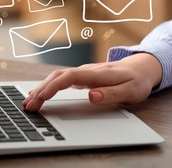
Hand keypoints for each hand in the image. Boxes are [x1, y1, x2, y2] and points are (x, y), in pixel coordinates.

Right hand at [23, 53, 161, 111]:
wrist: (142, 66)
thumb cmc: (137, 80)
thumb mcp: (131, 90)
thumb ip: (111, 93)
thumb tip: (91, 96)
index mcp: (99, 74)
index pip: (71, 76)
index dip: (54, 86)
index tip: (42, 96)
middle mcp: (89, 70)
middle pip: (59, 76)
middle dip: (42, 89)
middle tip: (28, 104)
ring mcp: (85, 72)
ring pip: (58, 76)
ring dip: (42, 88)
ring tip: (29, 101)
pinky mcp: (84, 76)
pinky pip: (62, 79)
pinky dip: (49, 86)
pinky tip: (41, 93)